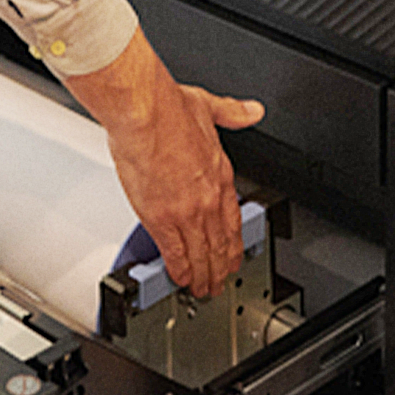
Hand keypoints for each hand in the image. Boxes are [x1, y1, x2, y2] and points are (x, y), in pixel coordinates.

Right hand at [63, 30, 264, 297]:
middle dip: (221, 267)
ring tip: (203, 289)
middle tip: (219, 283)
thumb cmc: (167, 107)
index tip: (232, 253)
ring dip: (204, 275)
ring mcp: (187, 210)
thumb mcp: (208, 106)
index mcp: (219, 171)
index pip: (232, 217)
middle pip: (220, 242)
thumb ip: (231, 111)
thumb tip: (251, 110)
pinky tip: (181, 279)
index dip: (234, 241)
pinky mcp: (162, 218)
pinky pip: (175, 253)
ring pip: (202, 253)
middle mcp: (208, 196)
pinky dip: (180, 269)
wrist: (144, 112)